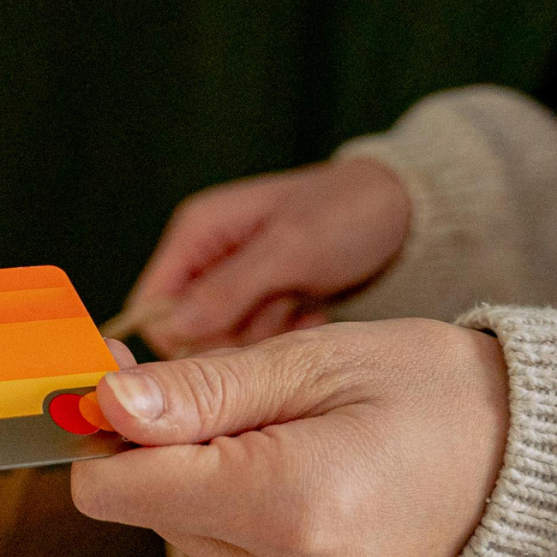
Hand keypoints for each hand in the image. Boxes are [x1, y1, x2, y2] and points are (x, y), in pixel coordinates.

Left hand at [67, 319, 507, 556]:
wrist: (524, 483)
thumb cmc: (432, 400)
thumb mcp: (315, 362)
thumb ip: (200, 391)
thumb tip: (105, 404)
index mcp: (292, 510)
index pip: (118, 486)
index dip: (110, 423)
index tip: (131, 379)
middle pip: (144, 504)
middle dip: (172, 447)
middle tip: (255, 407)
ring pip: (174, 530)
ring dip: (209, 485)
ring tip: (300, 453)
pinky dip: (235, 524)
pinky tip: (302, 500)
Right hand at [121, 158, 410, 356]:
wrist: (405, 210)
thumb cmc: (348, 212)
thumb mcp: (291, 248)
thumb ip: (230, 288)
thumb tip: (172, 328)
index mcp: (197, 233)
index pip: (151, 307)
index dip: (178, 338)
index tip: (228, 346)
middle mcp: (206, 261)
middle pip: (187, 333)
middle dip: (235, 335)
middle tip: (281, 310)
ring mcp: (235, 284)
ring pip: (225, 343)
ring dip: (267, 337)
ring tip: (303, 303)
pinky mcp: (263, 303)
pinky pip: (257, 343)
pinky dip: (286, 335)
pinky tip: (313, 309)